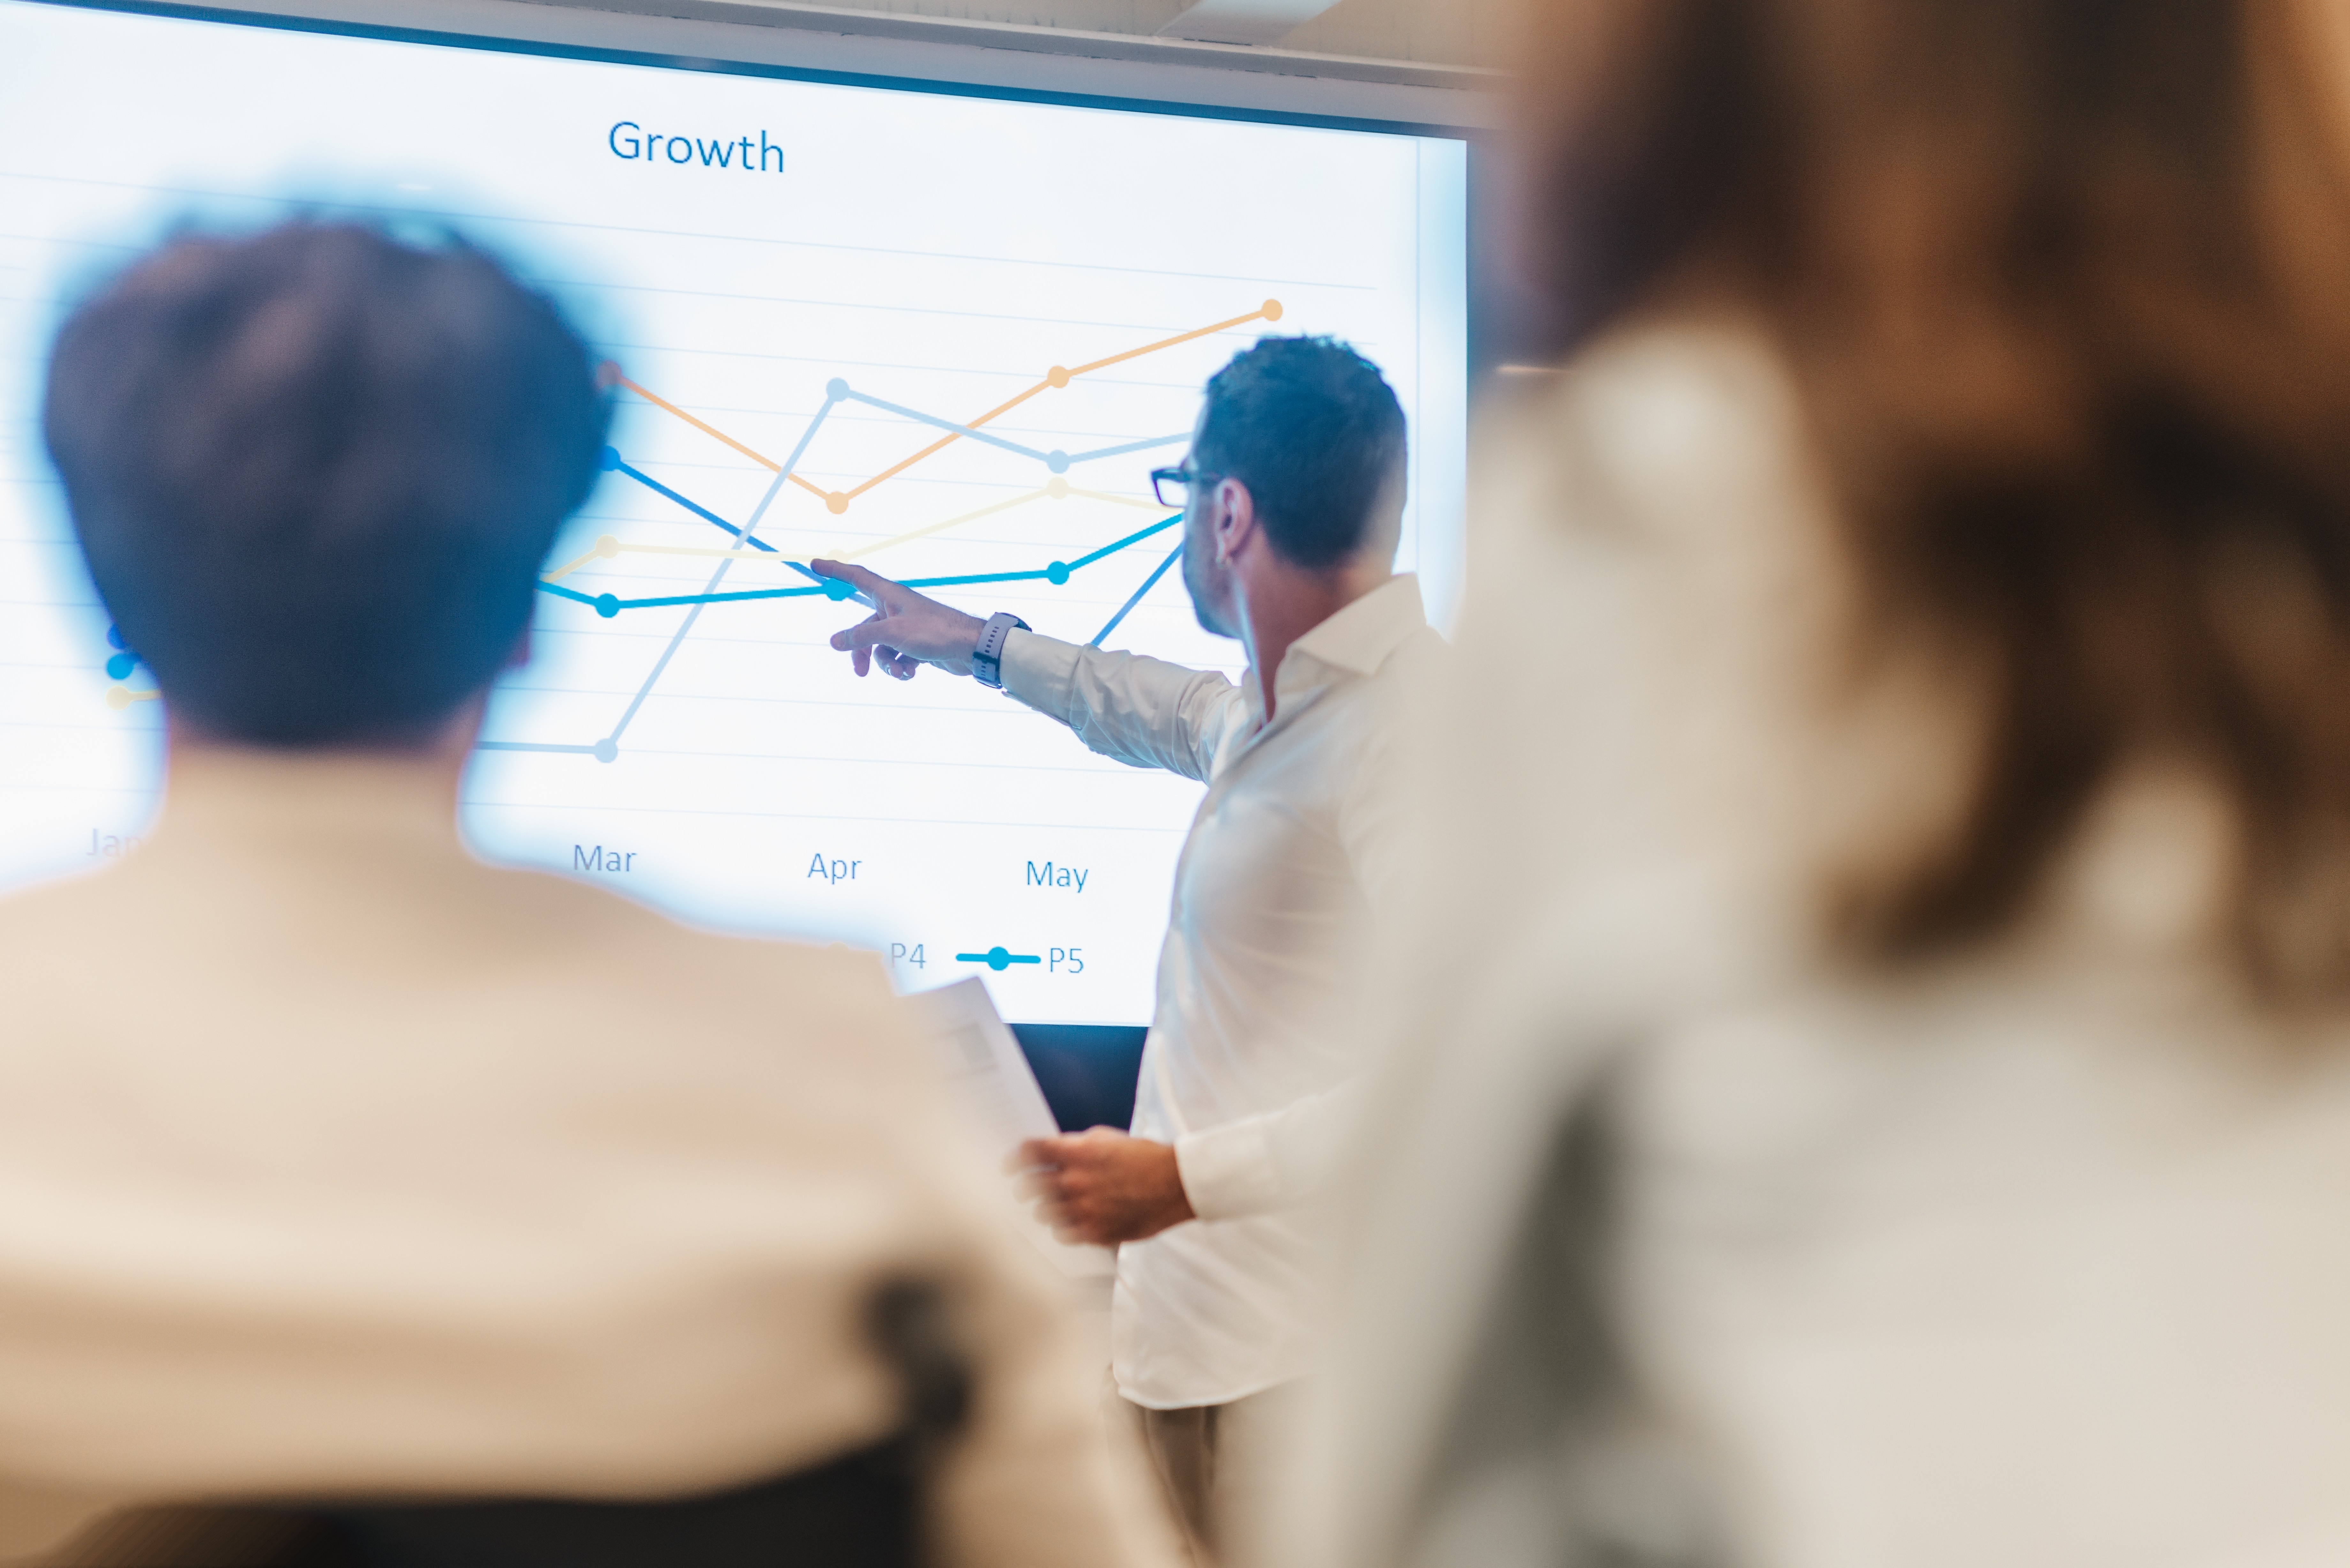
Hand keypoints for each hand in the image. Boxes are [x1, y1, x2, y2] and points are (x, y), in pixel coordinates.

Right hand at [812, 559, 987, 680]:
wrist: (970, 649)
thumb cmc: (935, 632)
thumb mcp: (892, 633)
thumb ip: (861, 636)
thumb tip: (835, 642)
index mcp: (889, 595)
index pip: (856, 577)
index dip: (835, 571)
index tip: (816, 566)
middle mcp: (896, 608)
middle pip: (865, 627)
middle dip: (862, 652)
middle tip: (860, 672)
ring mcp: (906, 627)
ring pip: (881, 647)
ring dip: (887, 664)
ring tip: (901, 671)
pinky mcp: (916, 645)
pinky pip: (897, 657)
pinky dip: (901, 667)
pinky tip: (913, 672)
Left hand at [1008, 1127, 1194, 1247]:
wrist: (1176, 1184)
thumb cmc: (1144, 1158)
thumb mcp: (1107, 1139)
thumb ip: (1075, 1145)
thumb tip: (1050, 1153)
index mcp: (1078, 1153)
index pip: (1029, 1152)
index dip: (1013, 1159)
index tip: (1009, 1166)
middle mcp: (1076, 1181)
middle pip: (1028, 1186)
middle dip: (1024, 1187)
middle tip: (1027, 1189)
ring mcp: (1085, 1210)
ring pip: (1042, 1213)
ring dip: (1045, 1208)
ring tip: (1056, 1206)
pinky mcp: (1095, 1233)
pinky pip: (1063, 1235)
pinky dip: (1064, 1228)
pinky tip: (1073, 1222)